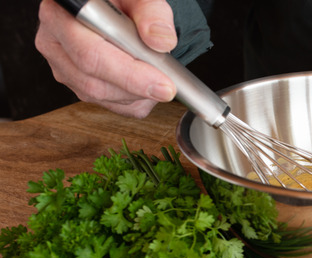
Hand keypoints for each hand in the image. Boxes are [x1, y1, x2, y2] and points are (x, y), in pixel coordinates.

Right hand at [35, 0, 177, 117]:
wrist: (114, 8)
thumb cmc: (120, 1)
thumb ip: (151, 12)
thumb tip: (161, 41)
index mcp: (61, 15)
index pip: (90, 54)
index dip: (129, 74)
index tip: (162, 83)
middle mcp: (55, 44)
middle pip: (94, 83)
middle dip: (137, 89)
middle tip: (168, 87)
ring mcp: (64, 69)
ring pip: (103, 97)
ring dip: (137, 94)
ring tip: (156, 74)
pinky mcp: (78, 87)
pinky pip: (113, 107)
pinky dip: (137, 101)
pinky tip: (146, 83)